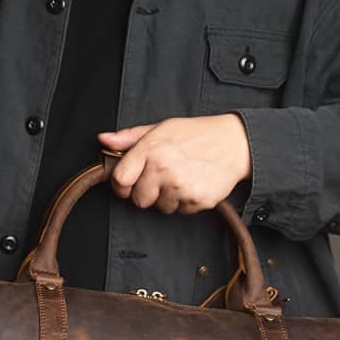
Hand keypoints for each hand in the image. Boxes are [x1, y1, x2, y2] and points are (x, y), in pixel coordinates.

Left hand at [96, 113, 251, 213]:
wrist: (234, 143)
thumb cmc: (196, 134)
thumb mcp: (161, 128)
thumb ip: (130, 137)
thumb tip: (104, 139)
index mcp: (151, 150)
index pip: (120, 180)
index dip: (122, 184)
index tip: (129, 182)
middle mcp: (163, 169)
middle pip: (138, 200)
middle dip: (147, 192)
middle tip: (162, 177)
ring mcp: (180, 187)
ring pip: (159, 208)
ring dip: (167, 197)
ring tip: (181, 177)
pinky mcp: (195, 201)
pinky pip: (179, 211)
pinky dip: (184, 202)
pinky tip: (192, 183)